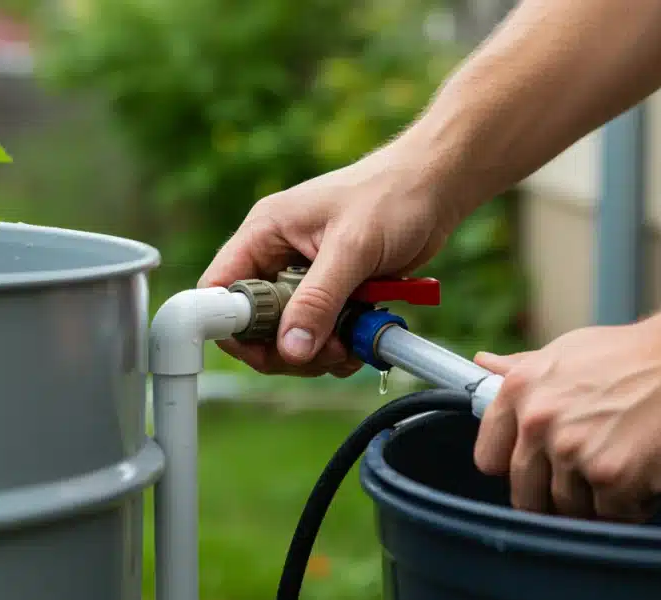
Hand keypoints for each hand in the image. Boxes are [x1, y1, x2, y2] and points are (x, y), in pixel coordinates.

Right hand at [199, 142, 462, 376]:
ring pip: (292, 335)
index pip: (221, 288)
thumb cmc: (394, 196)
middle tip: (324, 351)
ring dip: (320, 351)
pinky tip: (364, 338)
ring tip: (352, 343)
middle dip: (288, 347)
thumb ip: (319, 299)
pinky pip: (323, 332)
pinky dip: (341, 345)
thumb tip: (291, 348)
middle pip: (256, 324)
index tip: (264, 350)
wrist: (439, 186)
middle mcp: (278, 255)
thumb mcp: (352, 248)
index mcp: (265, 232)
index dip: (231, 326)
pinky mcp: (335, 291)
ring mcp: (306, 276)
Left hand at [472, 311, 660, 522]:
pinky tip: (652, 470)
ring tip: (631, 461)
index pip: (490, 459)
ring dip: (601, 500)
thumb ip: (523, 369)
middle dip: (559, 495)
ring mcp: (574, 452)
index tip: (541, 469)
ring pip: (570, 511)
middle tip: (595, 474)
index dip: (518, 470)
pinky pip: (612, 517)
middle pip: (527, 496)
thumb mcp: (570, 352)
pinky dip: (635, 505)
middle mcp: (539, 422)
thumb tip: (483, 366)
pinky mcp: (613, 478)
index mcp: (521, 390)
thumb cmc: (641, 355)